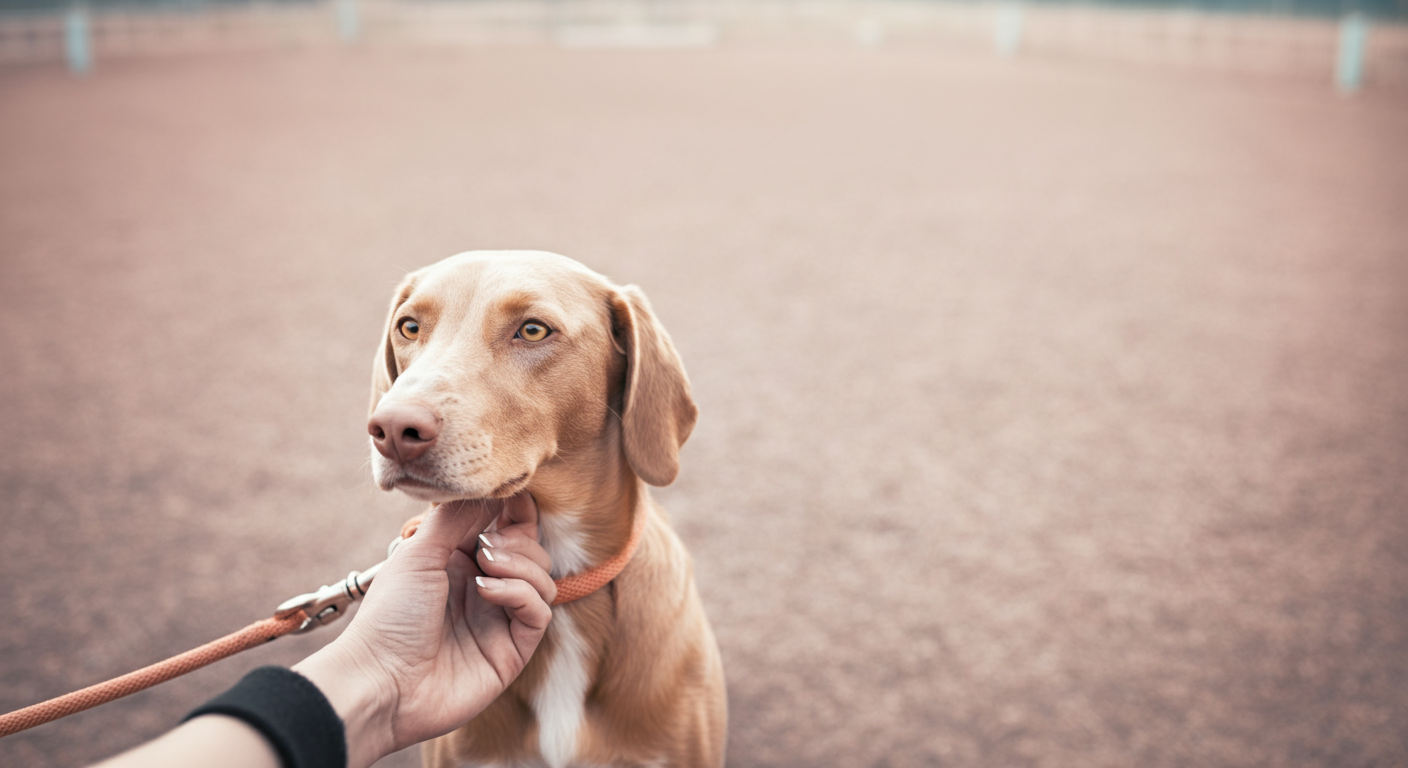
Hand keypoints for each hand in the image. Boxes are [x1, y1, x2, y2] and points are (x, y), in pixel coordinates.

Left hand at [293, 492, 554, 767]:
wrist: (380, 680)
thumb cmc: (389, 617)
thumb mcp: (419, 551)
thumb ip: (458, 515)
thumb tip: (493, 488)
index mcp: (460, 560)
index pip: (506, 526)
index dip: (514, 509)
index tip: (513, 494)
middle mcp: (485, 586)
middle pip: (532, 548)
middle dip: (517, 538)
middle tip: (485, 545)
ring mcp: (500, 619)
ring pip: (542, 577)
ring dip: (519, 563)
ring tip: (484, 567)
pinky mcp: (513, 649)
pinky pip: (540, 611)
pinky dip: (519, 593)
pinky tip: (487, 591)